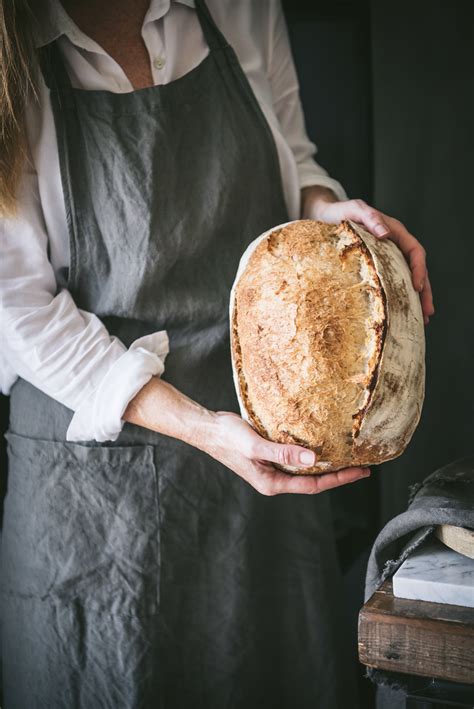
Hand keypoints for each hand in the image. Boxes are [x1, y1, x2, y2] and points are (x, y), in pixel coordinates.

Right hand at [204, 411, 369, 495]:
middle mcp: (273, 479)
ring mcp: (271, 468)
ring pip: (304, 469)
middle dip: (338, 474)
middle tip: (362, 465)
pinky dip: (310, 453)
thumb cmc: (227, 437)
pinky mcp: (268, 456)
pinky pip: (295, 457)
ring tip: (346, 455)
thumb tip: (313, 459)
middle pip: (312, 480)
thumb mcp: (256, 446)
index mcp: (272, 483)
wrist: (207, 428)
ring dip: (325, 463)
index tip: (360, 472)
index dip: (339, 479)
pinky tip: (320, 443)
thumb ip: (283, 454)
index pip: (314, 484)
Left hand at [301, 188, 434, 323]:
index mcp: (396, 232)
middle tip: (428, 313)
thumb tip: (386, 234)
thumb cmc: (341, 213)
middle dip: (425, 291)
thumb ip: (371, 218)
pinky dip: (401, 297)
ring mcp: (389, 256)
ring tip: (423, 319)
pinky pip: (394, 282)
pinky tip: (402, 312)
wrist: (327, 217)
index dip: (419, 269)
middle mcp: (396, 245)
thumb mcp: (355, 210)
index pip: (415, 251)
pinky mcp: (379, 266)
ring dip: (417, 298)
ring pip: (409, 278)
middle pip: (417, 269)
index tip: (417, 287)